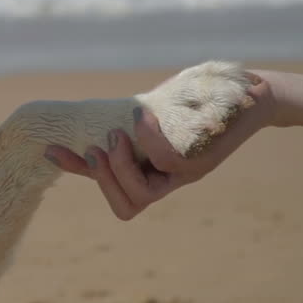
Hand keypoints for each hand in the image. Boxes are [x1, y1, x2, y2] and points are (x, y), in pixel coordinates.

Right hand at [46, 73, 273, 219]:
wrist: (252, 96)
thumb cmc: (202, 100)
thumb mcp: (158, 109)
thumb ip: (130, 122)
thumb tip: (88, 114)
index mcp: (152, 172)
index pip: (111, 188)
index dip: (77, 173)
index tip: (50, 149)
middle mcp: (169, 181)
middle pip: (127, 206)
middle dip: (103, 179)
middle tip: (96, 146)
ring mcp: (187, 174)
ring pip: (143, 195)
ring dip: (121, 167)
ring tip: (117, 133)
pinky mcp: (203, 161)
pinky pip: (165, 163)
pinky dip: (147, 140)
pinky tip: (139, 115)